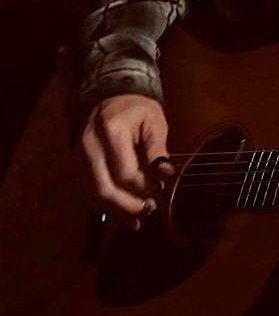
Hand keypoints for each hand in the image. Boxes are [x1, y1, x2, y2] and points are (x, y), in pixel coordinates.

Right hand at [81, 94, 173, 221]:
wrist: (110, 97)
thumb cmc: (137, 109)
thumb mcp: (154, 121)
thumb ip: (158, 148)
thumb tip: (165, 173)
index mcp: (110, 131)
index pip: (125, 173)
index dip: (145, 187)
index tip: (160, 188)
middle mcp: (89, 147)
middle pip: (105, 189)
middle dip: (129, 205)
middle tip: (151, 208)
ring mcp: (78, 158)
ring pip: (94, 195)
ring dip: (118, 211)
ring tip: (140, 216)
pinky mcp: (77, 167)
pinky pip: (89, 193)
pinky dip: (108, 208)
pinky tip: (126, 217)